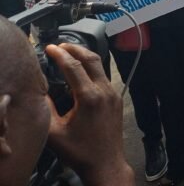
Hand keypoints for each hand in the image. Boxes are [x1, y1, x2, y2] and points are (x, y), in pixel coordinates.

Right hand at [45, 44, 133, 185]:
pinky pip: (104, 77)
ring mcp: (113, 94)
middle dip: (75, 49)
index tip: (50, 48)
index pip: (73, 67)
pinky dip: (92, 69)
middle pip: (91, 59)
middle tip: (61, 45)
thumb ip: (46, 109)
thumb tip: (41, 91)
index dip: (59, 55)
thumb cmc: (81, 152)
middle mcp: (104, 92)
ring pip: (100, 67)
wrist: (106, 163)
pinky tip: (83, 72)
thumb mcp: (55, 133)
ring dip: (85, 57)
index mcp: (89, 97)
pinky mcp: (116, 99)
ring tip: (70, 53)